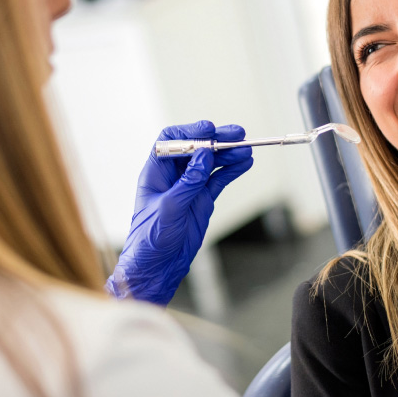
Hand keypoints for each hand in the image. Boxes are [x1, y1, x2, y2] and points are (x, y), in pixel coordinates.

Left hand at [106, 120, 252, 303]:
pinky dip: (233, 170)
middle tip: (238, 134)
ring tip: (246, 150)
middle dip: (217, 139)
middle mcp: (174, 175)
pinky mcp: (203, 198)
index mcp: (156, 171)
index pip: (172, 140)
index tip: (209, 130)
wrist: (158, 266)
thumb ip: (188, 181)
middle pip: (197, 147)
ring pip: (212, 162)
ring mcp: (190, 186)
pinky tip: (245, 163)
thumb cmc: (151, 238)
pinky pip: (220, 179)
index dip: (190, 132)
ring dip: (229, 154)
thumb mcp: (169, 208)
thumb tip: (205, 154)